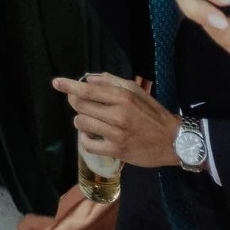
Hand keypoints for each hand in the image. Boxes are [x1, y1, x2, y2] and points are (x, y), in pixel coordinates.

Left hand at [51, 72, 180, 169]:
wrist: (172, 141)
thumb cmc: (153, 114)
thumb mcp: (136, 91)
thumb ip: (113, 82)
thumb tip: (89, 79)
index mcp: (123, 97)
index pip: (88, 90)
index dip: (69, 86)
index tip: (56, 83)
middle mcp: (118, 114)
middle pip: (80, 105)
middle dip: (76, 102)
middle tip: (82, 103)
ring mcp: (116, 134)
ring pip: (82, 123)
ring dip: (82, 121)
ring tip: (92, 121)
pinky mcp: (116, 150)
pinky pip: (87, 144)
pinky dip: (85, 139)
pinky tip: (92, 135)